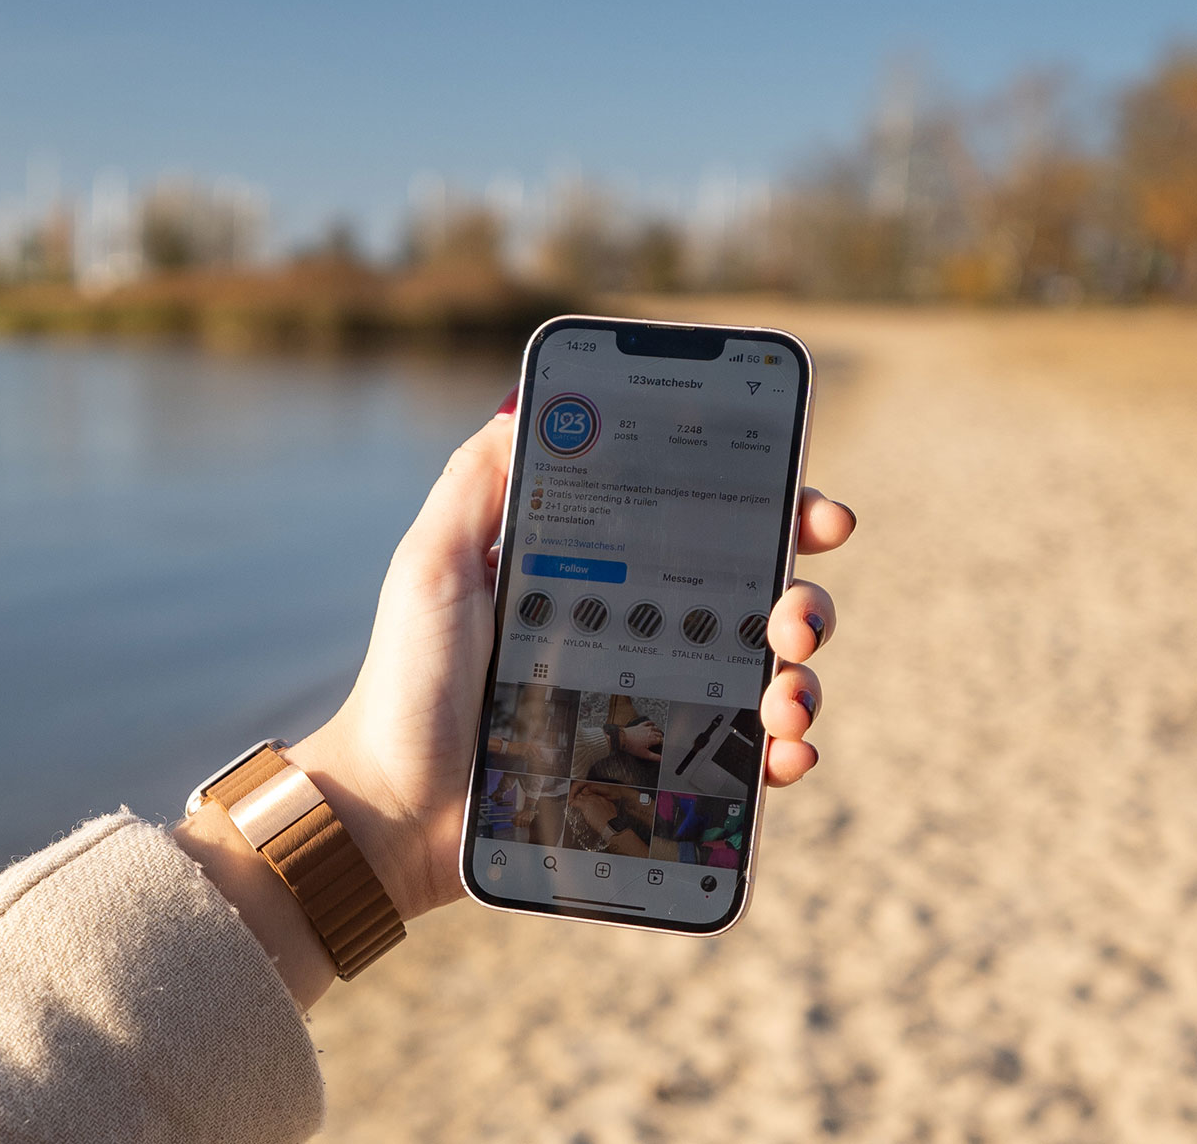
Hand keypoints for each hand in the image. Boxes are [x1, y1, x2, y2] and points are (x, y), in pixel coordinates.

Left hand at [287, 401, 856, 924]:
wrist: (394, 803)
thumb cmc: (409, 677)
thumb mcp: (432, 563)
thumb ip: (477, 482)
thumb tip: (537, 403)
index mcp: (598, 570)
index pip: (697, 525)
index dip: (767, 507)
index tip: (813, 506)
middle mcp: (637, 629)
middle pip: (751, 600)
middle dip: (802, 598)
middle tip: (797, 613)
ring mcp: (652, 702)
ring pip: (762, 677)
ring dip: (801, 677)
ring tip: (787, 689)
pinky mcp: (655, 774)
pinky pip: (740, 761)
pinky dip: (781, 753)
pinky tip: (784, 752)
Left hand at [619, 721, 663, 760]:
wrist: (622, 738)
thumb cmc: (632, 746)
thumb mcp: (644, 754)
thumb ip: (654, 757)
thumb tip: (661, 759)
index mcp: (653, 739)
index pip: (662, 740)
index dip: (664, 744)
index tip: (664, 746)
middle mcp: (650, 732)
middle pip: (659, 734)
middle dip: (662, 737)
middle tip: (662, 741)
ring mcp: (645, 728)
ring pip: (655, 728)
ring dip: (658, 731)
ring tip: (659, 734)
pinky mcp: (640, 726)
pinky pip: (648, 722)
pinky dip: (652, 723)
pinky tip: (653, 724)